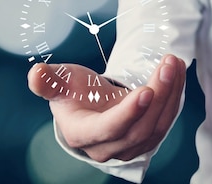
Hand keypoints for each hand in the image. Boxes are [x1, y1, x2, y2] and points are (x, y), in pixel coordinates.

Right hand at [27, 54, 185, 161]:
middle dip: (159, 95)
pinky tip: (176, 73)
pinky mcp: (146, 140)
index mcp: (82, 133)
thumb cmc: (73, 92)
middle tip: (168, 63)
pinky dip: (174, 97)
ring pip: (157, 126)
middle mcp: (107, 147)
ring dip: (171, 93)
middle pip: (139, 128)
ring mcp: (129, 147)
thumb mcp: (60, 82)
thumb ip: (48, 81)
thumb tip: (35, 74)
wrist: (89, 104)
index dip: (128, 113)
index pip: (109, 128)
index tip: (146, 90)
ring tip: (174, 62)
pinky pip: (165, 121)